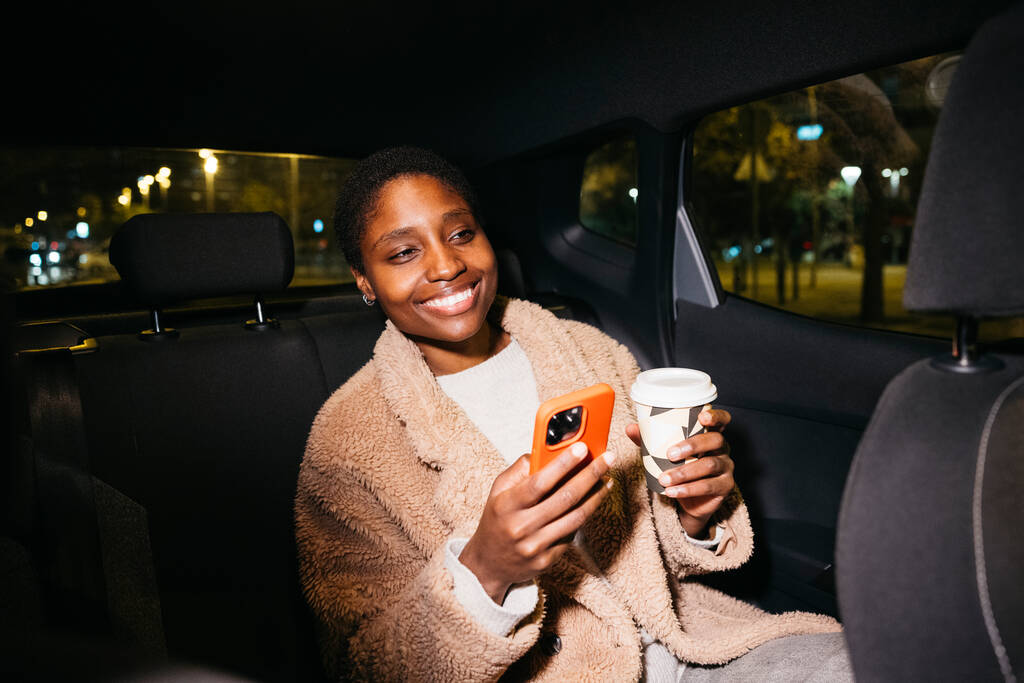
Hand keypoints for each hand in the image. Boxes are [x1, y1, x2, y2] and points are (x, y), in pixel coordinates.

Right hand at [459, 442, 614, 602]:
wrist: (488, 564)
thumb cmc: (497, 520)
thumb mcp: (498, 491)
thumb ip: (520, 470)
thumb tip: (546, 452)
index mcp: (507, 506)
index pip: (539, 482)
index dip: (563, 464)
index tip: (581, 448)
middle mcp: (521, 527)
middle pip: (564, 498)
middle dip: (590, 475)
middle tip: (607, 459)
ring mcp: (535, 546)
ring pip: (575, 518)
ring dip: (596, 496)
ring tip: (607, 480)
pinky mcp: (546, 561)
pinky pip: (572, 534)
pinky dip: (585, 515)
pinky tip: (593, 501)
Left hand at [626, 408, 733, 538]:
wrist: (689, 502)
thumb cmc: (679, 468)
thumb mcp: (663, 453)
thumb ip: (650, 440)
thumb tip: (630, 428)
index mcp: (710, 434)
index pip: (722, 419)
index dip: (716, 416)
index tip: (702, 417)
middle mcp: (723, 448)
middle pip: (716, 440)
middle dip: (692, 445)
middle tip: (670, 454)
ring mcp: (727, 467)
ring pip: (709, 464)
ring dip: (684, 472)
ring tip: (664, 479)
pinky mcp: (725, 486)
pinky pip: (708, 486)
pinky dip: (687, 489)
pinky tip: (671, 492)